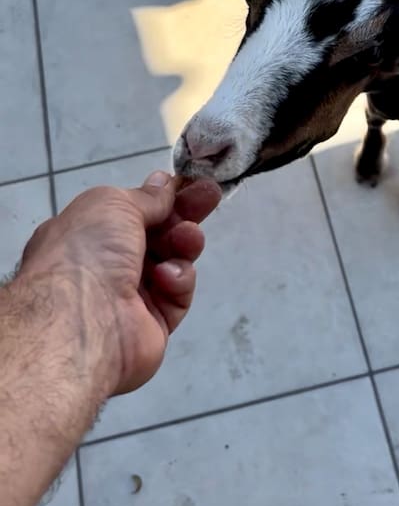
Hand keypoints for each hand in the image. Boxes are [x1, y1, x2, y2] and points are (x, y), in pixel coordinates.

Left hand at [18, 171, 220, 395]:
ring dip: (183, 243)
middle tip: (211, 195)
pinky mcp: (153, 323)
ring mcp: (129, 295)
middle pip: (155, 234)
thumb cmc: (87, 252)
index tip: (189, 181)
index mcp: (86, 232)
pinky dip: (177, 280)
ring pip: (171, 260)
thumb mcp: (113, 205)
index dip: (160, 195)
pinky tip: (168, 276)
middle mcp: (105, 264)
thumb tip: (163, 183)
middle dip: (184, 213)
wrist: (81, 323)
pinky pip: (176, 294)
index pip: (130, 210)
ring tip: (188, 236)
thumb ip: (146, 197)